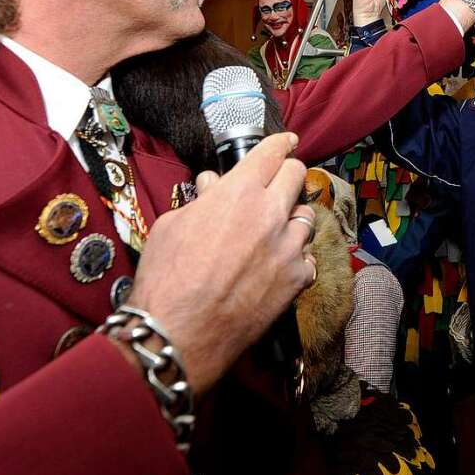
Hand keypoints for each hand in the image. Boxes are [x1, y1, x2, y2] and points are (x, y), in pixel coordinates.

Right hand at [124, 133, 314, 395]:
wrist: (179, 332)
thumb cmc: (166, 279)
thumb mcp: (172, 225)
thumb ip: (202, 200)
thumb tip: (214, 185)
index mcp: (238, 192)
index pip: (272, 153)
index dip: (281, 143)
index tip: (287, 142)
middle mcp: (270, 212)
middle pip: (298, 175)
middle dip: (288, 174)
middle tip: (278, 182)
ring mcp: (288, 246)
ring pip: (307, 215)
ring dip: (292, 216)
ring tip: (275, 227)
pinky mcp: (297, 278)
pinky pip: (308, 256)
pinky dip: (296, 256)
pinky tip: (279, 263)